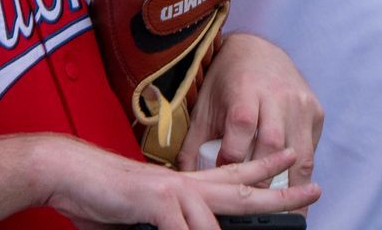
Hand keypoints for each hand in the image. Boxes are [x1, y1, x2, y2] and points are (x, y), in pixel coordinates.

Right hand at [33, 135, 317, 229]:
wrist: (66, 172)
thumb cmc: (100, 197)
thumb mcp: (145, 218)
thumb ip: (169, 223)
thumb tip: (187, 227)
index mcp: (184, 186)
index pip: (232, 175)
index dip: (263, 169)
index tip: (290, 160)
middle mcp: (185, 184)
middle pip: (243, 188)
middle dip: (281, 190)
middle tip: (315, 188)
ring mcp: (172, 192)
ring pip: (214, 221)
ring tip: (264, 225)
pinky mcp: (155, 201)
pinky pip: (184, 229)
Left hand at [182, 33, 323, 188]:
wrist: (258, 49)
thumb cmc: (227, 81)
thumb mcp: (206, 104)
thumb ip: (193, 141)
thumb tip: (183, 178)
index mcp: (244, 88)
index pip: (241, 125)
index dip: (233, 154)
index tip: (223, 174)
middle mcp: (276, 94)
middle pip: (273, 142)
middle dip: (263, 175)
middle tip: (252, 199)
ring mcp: (300, 102)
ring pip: (300, 151)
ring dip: (291, 183)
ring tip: (282, 208)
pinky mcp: (315, 111)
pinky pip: (311, 148)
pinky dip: (302, 169)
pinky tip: (292, 186)